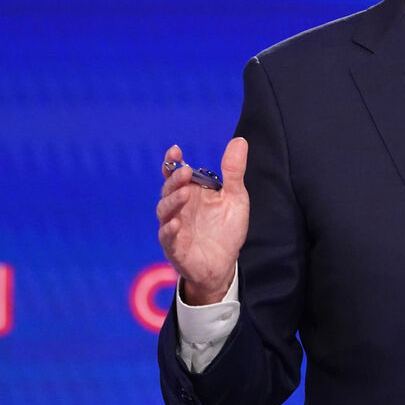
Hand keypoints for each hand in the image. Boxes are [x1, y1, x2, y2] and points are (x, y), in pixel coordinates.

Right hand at [157, 138, 249, 304]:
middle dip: (174, 180)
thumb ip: (234, 171)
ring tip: (183, 194)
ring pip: (165, 212)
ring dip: (172, 202)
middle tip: (185, 172)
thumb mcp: (235, 197)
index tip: (175, 150)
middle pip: (169, 190)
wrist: (224, 263)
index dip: (172, 162)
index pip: (176, 174)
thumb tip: (239, 140)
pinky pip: (167, 238)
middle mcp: (179, 208)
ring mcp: (174, 228)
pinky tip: (175, 223)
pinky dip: (169, 230)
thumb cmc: (225, 228)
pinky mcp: (175, 248)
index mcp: (191, 193)